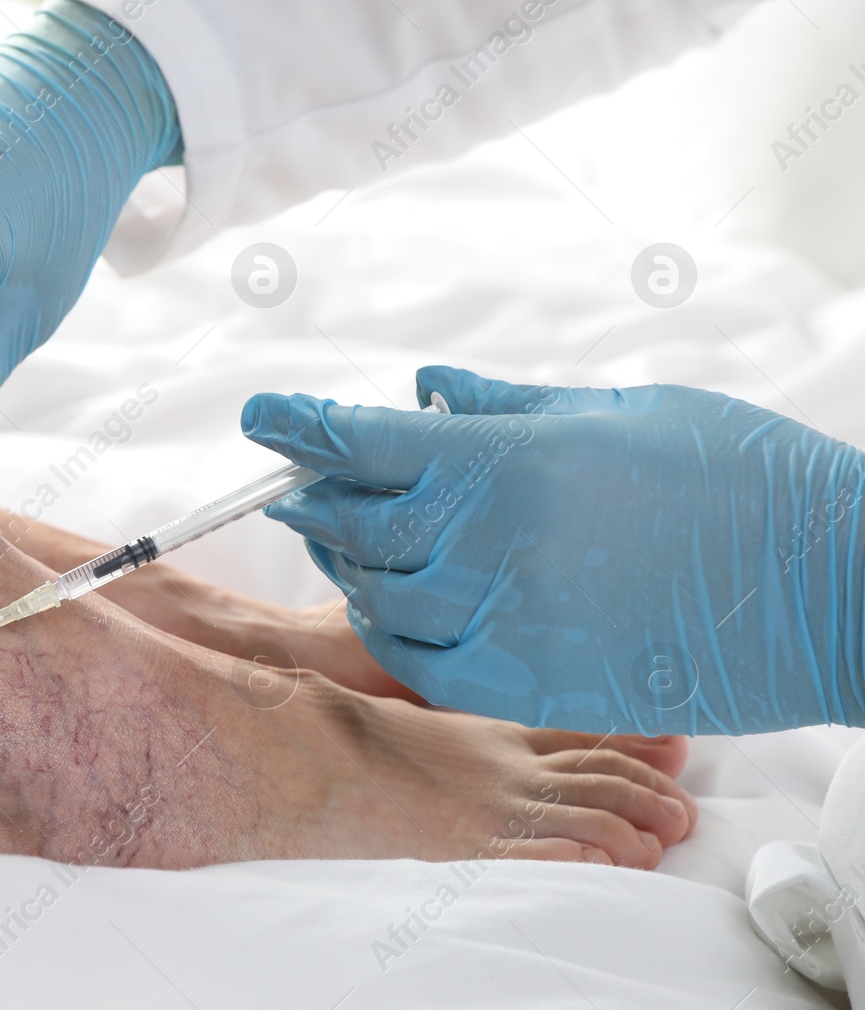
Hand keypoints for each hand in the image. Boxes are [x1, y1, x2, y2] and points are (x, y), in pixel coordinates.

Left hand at [242, 366, 864, 735]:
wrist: (834, 587)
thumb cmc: (738, 477)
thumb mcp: (621, 410)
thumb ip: (505, 405)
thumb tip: (425, 387)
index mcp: (510, 462)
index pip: (365, 442)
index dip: (301, 426)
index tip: (264, 416)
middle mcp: (493, 544)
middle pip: (355, 523)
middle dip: (316, 496)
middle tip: (301, 479)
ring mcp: (510, 622)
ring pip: (376, 599)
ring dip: (349, 565)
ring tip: (348, 540)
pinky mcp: (535, 685)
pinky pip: (423, 667)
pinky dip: (390, 634)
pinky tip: (391, 608)